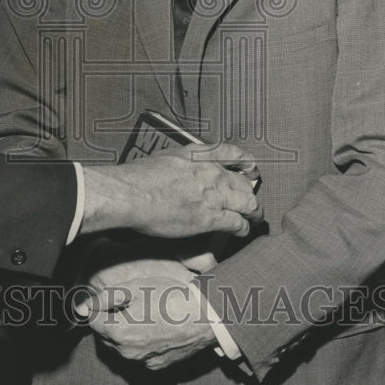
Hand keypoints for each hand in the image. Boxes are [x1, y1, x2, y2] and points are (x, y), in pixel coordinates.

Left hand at [76, 259, 215, 369]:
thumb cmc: (170, 297)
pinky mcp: (157, 366)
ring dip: (123, 333)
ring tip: (139, 314)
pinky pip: (140, 355)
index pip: (93, 321)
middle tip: (124, 304)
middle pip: (106, 336)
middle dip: (108, 321)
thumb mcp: (135, 287)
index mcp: (118, 332)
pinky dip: (140, 344)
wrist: (205, 317)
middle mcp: (127, 353)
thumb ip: (106, 297)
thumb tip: (85, 305)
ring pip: (122, 347)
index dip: (97, 307)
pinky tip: (152, 327)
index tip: (106, 298)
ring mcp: (143, 362)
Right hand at [81, 143, 261, 238]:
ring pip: (248, 203)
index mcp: (199, 155)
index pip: (233, 153)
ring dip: (253, 212)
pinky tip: (242, 231)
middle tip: (250, 200)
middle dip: (249, 193)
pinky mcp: (211, 218)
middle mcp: (211, 172)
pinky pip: (237, 223)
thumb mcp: (164, 157)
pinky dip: (243, 228)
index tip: (250, 168)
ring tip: (253, 218)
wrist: (131, 194)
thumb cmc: (138, 177)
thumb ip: (182, 162)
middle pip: (244, 182)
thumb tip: (182, 169)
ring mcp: (214, 195)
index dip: (246, 162)